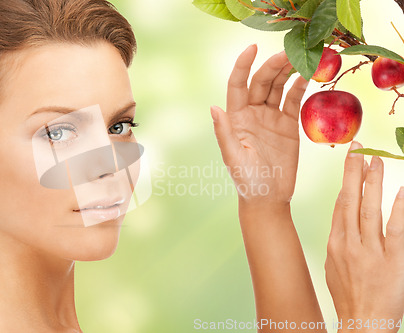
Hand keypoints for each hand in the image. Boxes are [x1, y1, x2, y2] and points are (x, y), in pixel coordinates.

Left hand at [211, 44, 308, 205]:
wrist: (268, 197)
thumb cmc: (247, 180)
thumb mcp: (233, 158)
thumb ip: (224, 133)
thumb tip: (214, 108)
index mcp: (236, 118)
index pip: (237, 85)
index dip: (242, 66)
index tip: (251, 48)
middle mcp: (252, 113)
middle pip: (261, 82)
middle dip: (272, 66)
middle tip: (289, 53)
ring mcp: (270, 117)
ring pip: (278, 87)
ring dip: (287, 72)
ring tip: (301, 58)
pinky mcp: (287, 125)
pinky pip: (293, 101)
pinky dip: (300, 87)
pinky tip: (308, 76)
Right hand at [325, 141, 403, 332]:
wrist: (362, 322)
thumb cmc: (348, 295)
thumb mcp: (333, 265)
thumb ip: (339, 239)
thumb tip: (344, 216)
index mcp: (335, 243)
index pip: (340, 204)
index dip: (345, 180)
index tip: (350, 160)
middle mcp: (349, 243)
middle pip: (350, 200)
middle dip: (354, 172)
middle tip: (359, 148)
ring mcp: (370, 252)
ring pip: (369, 210)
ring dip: (372, 183)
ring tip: (376, 161)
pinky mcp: (393, 262)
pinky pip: (396, 231)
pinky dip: (398, 209)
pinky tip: (401, 191)